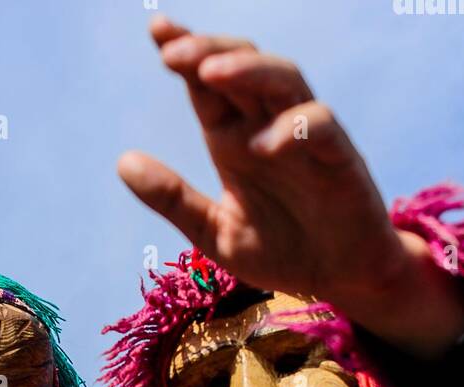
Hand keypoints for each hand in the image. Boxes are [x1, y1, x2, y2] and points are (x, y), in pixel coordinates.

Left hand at [118, 17, 463, 358]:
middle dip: (208, 50)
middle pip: (242, 65)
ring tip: (211, 73)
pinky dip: (292, 127)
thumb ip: (174, 199)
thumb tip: (123, 162)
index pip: (207, 83)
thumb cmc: (282, 250)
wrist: (340, 279)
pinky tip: (261, 145)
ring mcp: (306, 138)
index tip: (157, 30)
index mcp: (233, 139)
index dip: (184, 51)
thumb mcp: (216, 233)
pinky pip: (320, 125)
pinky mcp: (340, 159)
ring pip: (283, 79)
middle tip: (172, 51)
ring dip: (247, 70)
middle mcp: (267, 127)